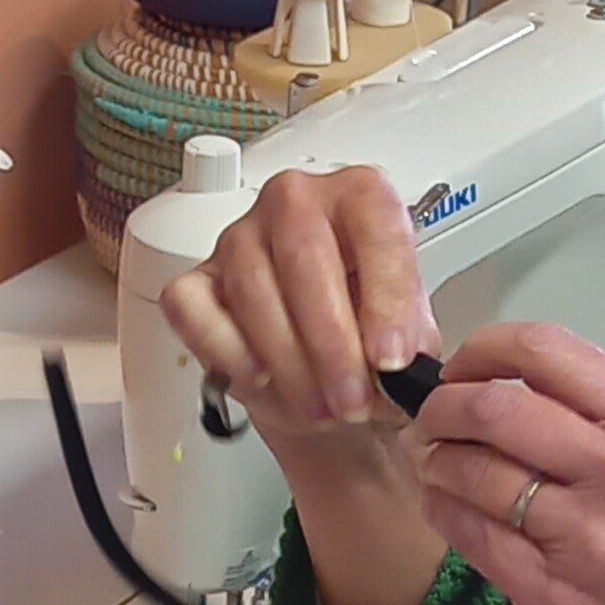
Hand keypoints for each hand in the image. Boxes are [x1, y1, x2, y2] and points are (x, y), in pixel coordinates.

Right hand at [160, 165, 439, 463]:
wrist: (333, 385)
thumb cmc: (370, 346)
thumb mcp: (411, 345)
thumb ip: (410, 346)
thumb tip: (401, 367)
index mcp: (360, 198)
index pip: (375, 225)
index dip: (387, 298)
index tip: (393, 360)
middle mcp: (296, 203)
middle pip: (305, 255)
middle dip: (332, 342)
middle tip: (352, 399)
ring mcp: (240, 237)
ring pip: (252, 287)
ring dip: (289, 360)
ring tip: (320, 406)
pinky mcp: (196, 282)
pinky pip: (194, 309)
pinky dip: (227, 351)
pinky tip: (260, 379)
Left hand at [411, 321, 604, 604]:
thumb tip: (512, 401)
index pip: (548, 351)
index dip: (483, 350)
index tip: (462, 370)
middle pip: (494, 407)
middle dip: (444, 411)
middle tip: (432, 426)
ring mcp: (586, 533)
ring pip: (471, 469)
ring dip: (438, 466)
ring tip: (439, 473)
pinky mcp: (551, 592)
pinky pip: (469, 532)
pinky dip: (443, 513)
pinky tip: (446, 512)